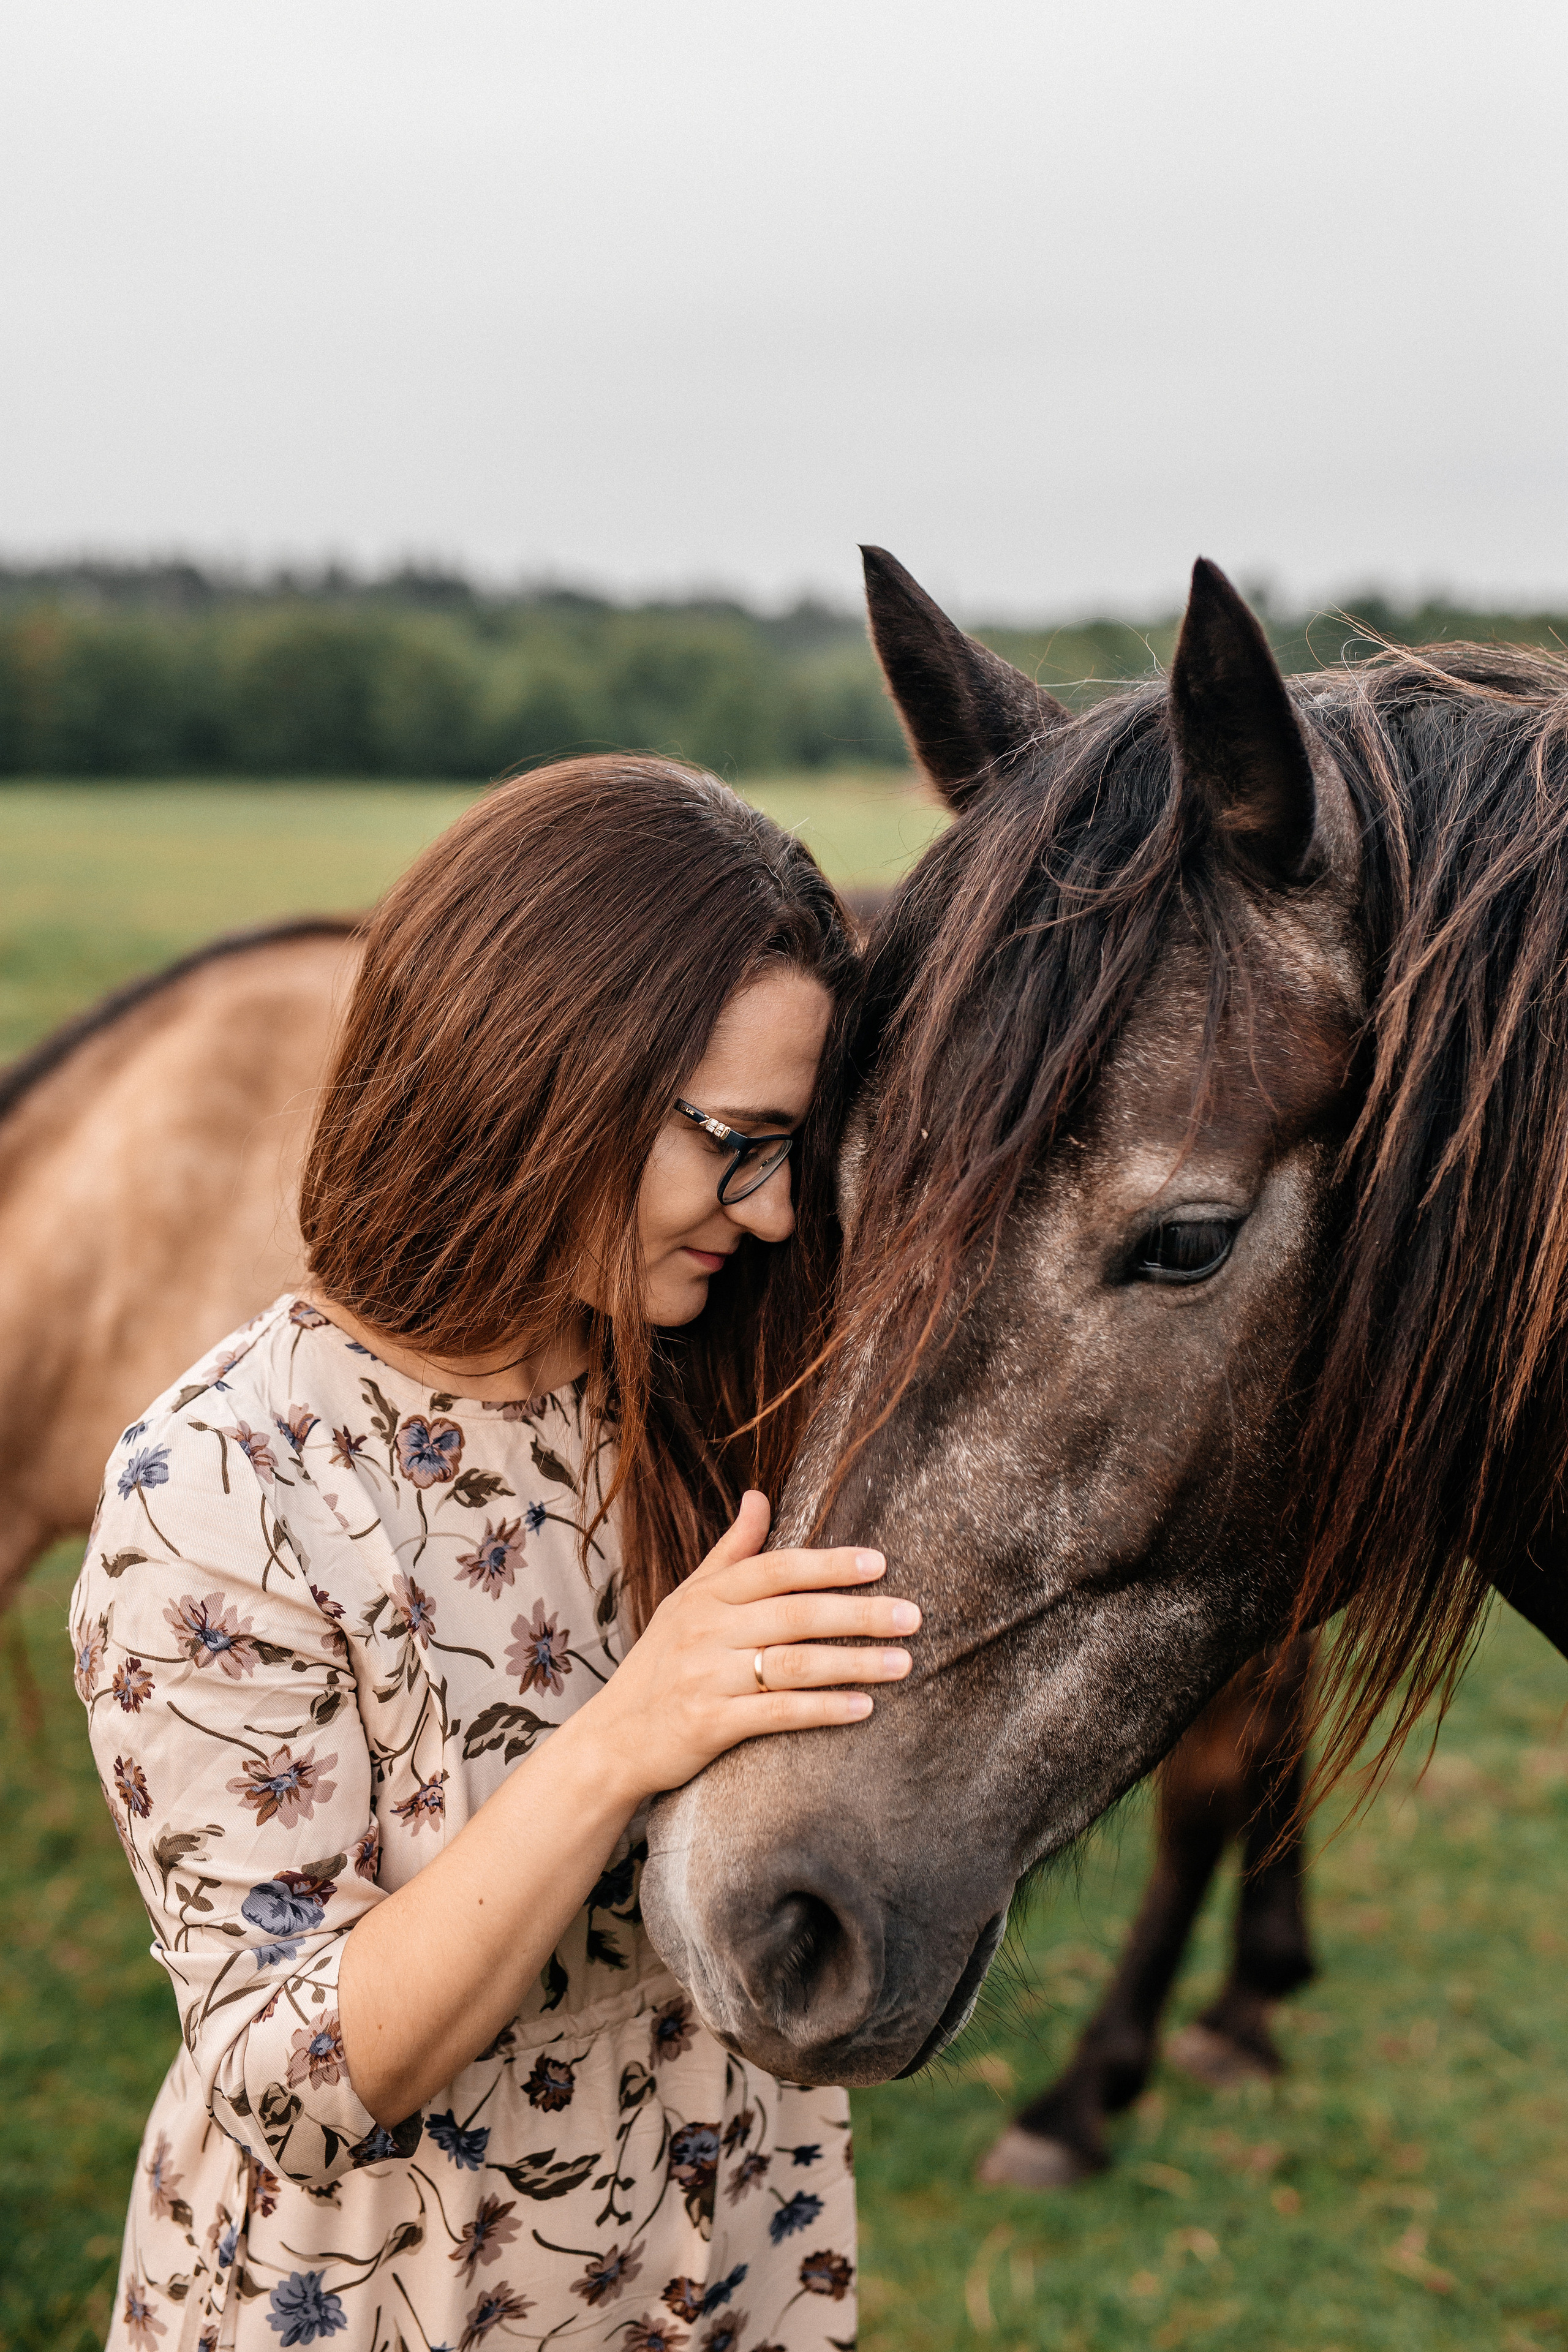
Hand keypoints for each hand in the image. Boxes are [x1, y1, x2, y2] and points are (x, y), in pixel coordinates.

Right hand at [577, 1490, 917, 1804]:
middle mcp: (706, 1631)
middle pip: (795, 1615)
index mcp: (706, 1596)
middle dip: (859, 1614)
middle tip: (912, 1617)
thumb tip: (759, 1495)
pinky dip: (823, 1709)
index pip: (776, 1569)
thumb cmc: (659, 1664)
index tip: (879, 1564)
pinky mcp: (710, 1724)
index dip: (829, 1564)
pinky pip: (778, 1714)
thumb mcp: (687, 1600)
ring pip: (794, 1664)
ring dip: (854, 1663)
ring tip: (903, 1662)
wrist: (613, 1739)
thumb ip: (731, 1552)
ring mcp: (707, 1678)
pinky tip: (862, 1707)